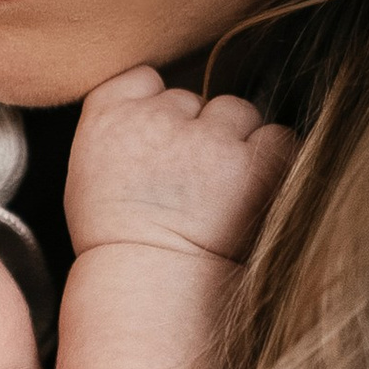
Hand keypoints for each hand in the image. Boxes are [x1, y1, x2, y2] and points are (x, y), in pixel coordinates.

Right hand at [61, 68, 294, 263]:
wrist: (145, 290)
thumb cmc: (117, 243)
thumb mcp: (90, 172)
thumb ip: (122, 130)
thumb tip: (160, 112)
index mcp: (108, 113)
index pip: (144, 79)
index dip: (157, 107)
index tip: (158, 143)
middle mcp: (159, 116)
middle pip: (195, 99)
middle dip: (198, 132)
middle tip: (193, 183)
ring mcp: (209, 137)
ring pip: (237, 113)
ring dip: (237, 143)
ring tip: (224, 192)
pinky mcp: (253, 163)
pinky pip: (279, 138)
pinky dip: (273, 160)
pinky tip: (255, 194)